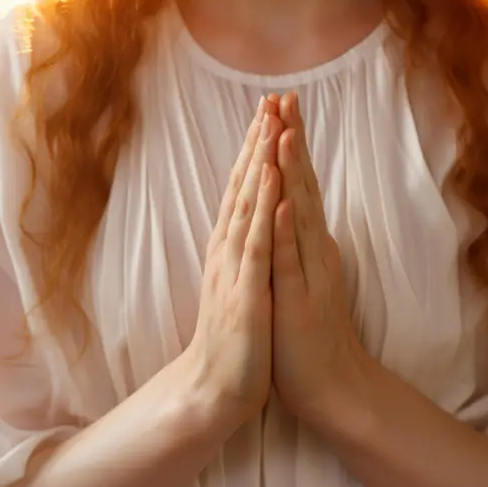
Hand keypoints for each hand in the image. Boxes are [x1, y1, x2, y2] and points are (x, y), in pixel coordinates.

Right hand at [185, 97, 282, 430]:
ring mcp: (236, 268)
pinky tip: (272, 181)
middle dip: (258, 142)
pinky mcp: (247, 291)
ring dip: (260, 162)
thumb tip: (254, 224)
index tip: (270, 114)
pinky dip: (264, 209)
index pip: (245, 190)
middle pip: (244, 186)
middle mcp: (230, 250)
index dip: (257, 151)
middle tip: (270, 99)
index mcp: (233, 248)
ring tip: (271, 123)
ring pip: (249, 205)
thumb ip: (245, 252)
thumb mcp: (242, 285)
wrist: (216, 387)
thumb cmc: (236, 339)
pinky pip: (257, 243)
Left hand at [271, 92, 364, 420]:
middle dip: (291, 140)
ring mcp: (309, 272)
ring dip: (292, 174)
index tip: (277, 107)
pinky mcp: (300, 298)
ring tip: (285, 133)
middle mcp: (313, 250)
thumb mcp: (299, 276)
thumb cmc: (310, 332)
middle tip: (285, 97)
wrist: (331, 385)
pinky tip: (281, 203)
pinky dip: (287, 231)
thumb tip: (288, 210)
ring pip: (299, 214)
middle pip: (302, 186)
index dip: (287, 146)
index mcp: (308, 243)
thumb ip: (296, 243)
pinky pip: (291, 260)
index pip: (297, 185)